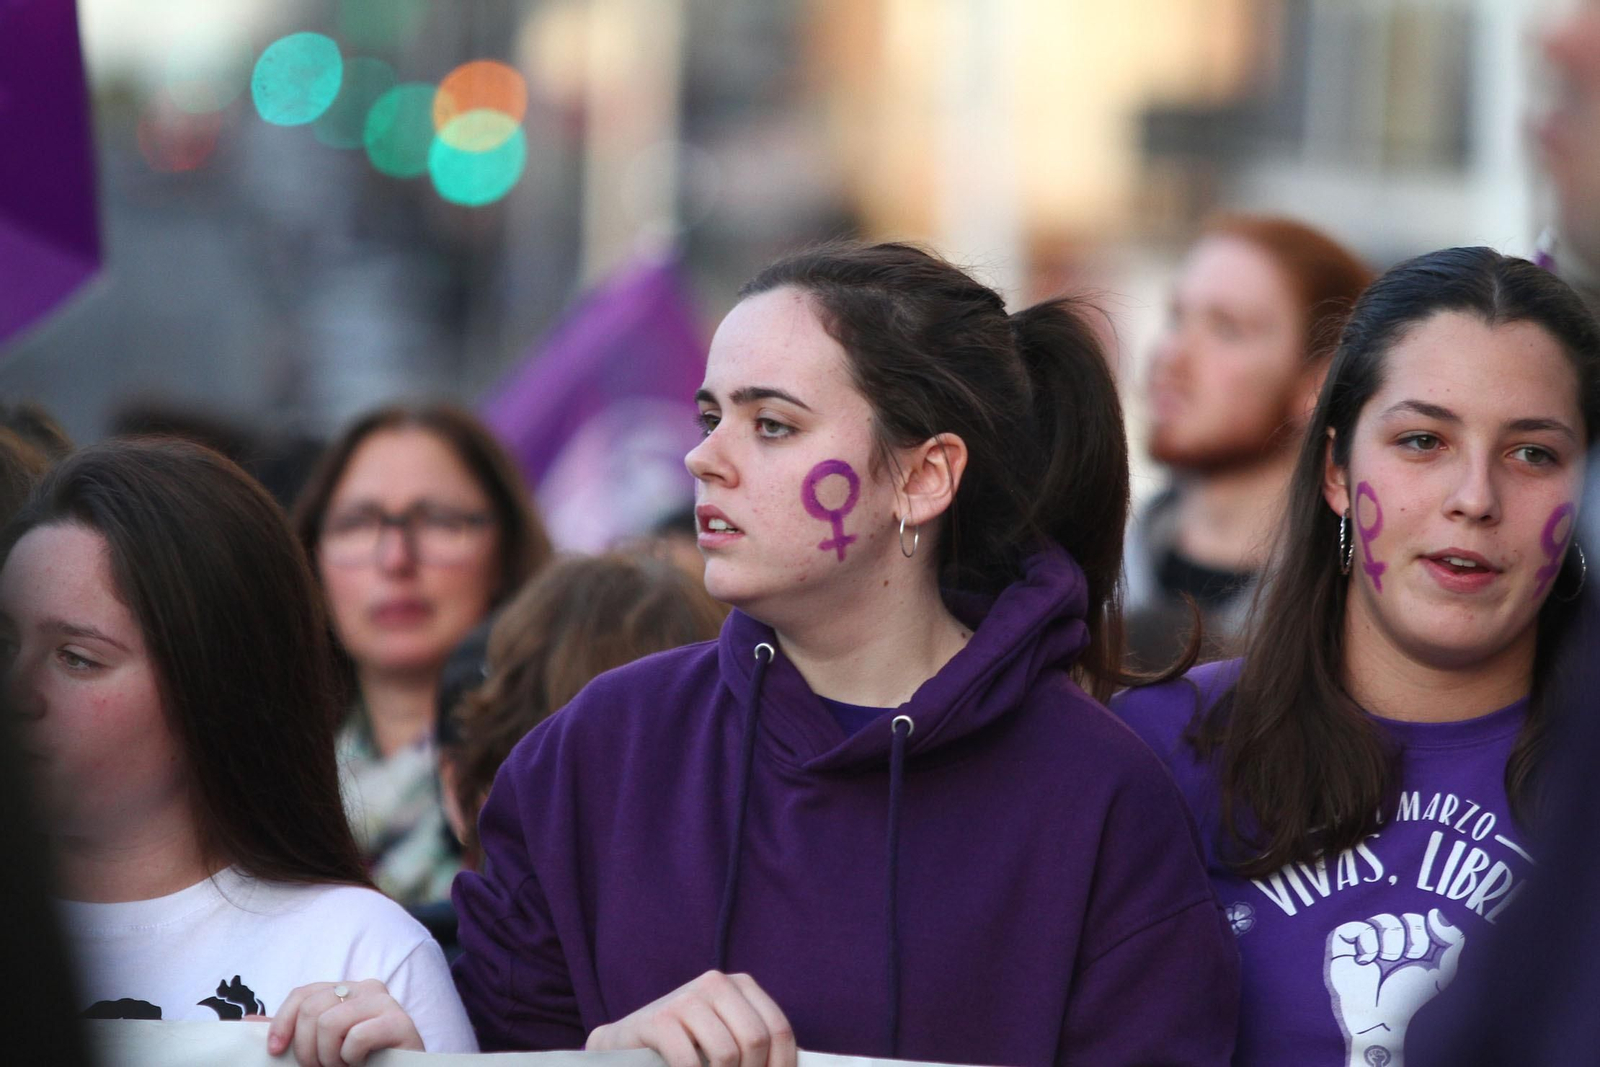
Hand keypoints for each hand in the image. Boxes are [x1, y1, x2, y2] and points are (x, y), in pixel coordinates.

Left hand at [266, 979, 423, 1065]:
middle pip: (312, 1008)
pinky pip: (357, 1037)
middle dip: (307, 1049)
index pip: (303, 994)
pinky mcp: (401, 1022)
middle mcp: (367, 988)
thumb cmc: (358, 1063)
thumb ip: (292, 1032)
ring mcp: (386, 1003)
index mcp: (346, 990)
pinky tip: (362, 1063)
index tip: (276, 1052)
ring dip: (330, 1057)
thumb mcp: (319, 1047)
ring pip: (330, 1022)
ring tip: (342, 1066)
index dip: (282, 1022)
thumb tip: (248, 1022)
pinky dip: (352, 1059)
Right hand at [586, 970, 795, 1066]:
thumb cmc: (685, 1046)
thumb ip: (754, 1049)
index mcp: (741, 986)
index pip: (779, 1030)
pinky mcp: (659, 1019)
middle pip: (756, 1040)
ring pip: (727, 1054)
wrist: (626, 1044)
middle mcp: (716, 983)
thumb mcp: (725, 1040)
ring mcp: (686, 998)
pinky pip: (690, 1063)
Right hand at [1325, 909, 1464, 1066]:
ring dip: (1390, 942)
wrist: (1382, 1015)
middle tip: (1409, 958)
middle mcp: (1390, 939)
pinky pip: (1357, 926)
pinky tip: (1368, 960)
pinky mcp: (1345, 942)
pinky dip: (1366, 941)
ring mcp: (1367, 940)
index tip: (1426, 953)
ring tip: (1387, 961)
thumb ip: (1449, 940)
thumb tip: (1437, 912)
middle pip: (1404, 918)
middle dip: (1411, 938)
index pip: (1420, 920)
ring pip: (1382, 920)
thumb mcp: (1441, 970)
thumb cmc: (1409, 996)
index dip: (1425, 932)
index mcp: (1411, 943)